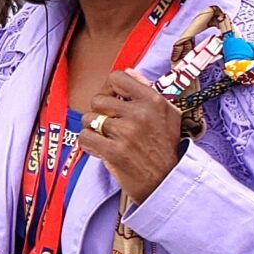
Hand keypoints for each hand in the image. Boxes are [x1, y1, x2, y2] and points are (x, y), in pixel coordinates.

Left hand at [83, 71, 185, 206]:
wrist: (166, 182)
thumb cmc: (165, 149)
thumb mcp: (168, 114)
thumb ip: (148, 90)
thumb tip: (129, 72)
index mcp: (153, 100)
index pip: (117, 78)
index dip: (109, 88)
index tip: (112, 100)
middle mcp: (140, 113)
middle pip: (98, 99)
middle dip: (99, 112)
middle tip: (108, 124)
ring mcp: (126, 132)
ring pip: (89, 119)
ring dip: (93, 129)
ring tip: (106, 138)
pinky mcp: (114, 151)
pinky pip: (85, 137)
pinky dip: (89, 144)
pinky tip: (100, 148)